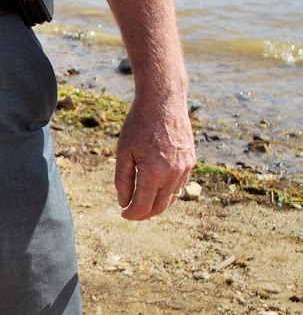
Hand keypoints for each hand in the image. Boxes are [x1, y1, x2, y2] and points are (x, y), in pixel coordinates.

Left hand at [114, 94, 195, 219]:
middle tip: (131, 212)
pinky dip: (168, 191)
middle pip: (159, 207)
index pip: (143, 206)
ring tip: (142, 201)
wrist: (163, 101)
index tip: (123, 214)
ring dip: (157, 204)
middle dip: (144, 214)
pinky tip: (156, 187)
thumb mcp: (123, 151)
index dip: (131, 214)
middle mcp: (173, 173)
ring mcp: (185, 168)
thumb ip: (123, 180)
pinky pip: (180, 185)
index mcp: (153, 172)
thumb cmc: (139, 124)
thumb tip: (124, 203)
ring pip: (171, 198)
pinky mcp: (191, 161)